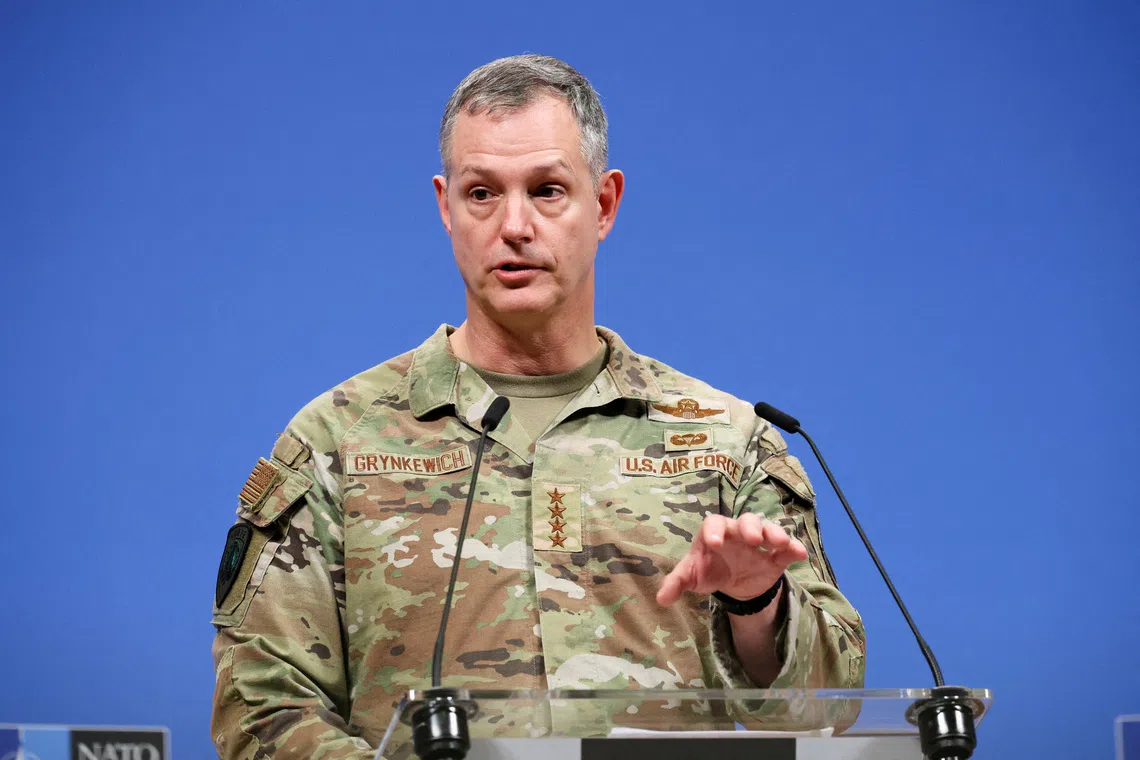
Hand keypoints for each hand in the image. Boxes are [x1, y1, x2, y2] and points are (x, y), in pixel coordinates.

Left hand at [656, 513, 807, 605]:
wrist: (732, 581)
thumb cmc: (708, 570)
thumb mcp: (692, 576)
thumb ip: (677, 583)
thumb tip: (661, 599)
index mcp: (714, 533)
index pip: (713, 524)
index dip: (714, 531)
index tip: (714, 544)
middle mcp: (738, 533)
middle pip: (745, 521)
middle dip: (750, 528)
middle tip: (753, 539)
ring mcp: (758, 543)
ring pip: (768, 530)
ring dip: (775, 534)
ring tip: (781, 542)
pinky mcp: (775, 557)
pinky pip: (786, 550)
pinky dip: (794, 549)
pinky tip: (800, 554)